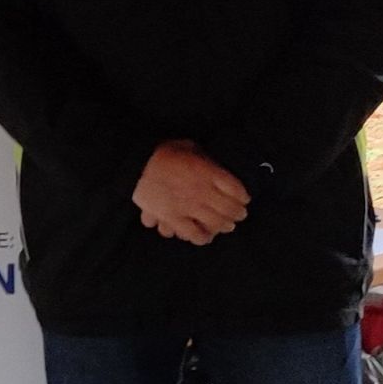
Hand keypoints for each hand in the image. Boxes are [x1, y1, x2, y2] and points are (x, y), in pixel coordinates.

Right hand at [134, 141, 249, 246]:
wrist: (137, 164)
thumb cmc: (164, 152)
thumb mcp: (190, 146)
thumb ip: (205, 158)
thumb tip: (215, 165)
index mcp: (208, 172)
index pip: (236, 189)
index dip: (243, 197)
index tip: (245, 199)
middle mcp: (202, 191)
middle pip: (229, 209)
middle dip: (237, 214)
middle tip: (240, 215)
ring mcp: (188, 207)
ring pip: (214, 223)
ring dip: (223, 226)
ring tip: (226, 226)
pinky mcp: (173, 219)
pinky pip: (192, 233)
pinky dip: (201, 237)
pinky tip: (205, 236)